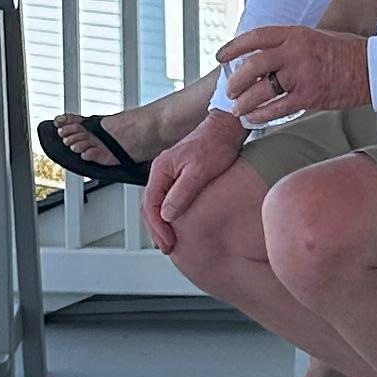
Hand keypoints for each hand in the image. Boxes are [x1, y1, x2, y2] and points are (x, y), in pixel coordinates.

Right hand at [141, 106, 247, 255]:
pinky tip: (177, 225)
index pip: (150, 204)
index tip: (167, 242)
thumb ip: (181, 193)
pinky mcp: (179, 176)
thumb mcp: (200, 170)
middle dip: (156, 230)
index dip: (157, 227)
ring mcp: (169, 173)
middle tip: (167, 248)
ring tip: (169, 242)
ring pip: (157, 204)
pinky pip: (167, 199)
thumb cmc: (216, 144)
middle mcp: (161, 171)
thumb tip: (167, 215)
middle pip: (150, 206)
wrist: (227, 128)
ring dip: (161, 224)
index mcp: (161, 169)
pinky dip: (168, 215)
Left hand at [215, 22, 372, 125]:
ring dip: (245, 101)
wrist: (371, 69)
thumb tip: (262, 55)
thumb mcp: (314, 36)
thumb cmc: (343, 52)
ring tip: (237, 108)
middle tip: (229, 90)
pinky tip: (253, 118)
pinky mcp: (309, 96)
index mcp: (296, 34)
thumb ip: (289, 44)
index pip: (256, 37)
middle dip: (236, 80)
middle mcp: (296, 52)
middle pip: (254, 65)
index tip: (220, 56)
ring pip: (262, 90)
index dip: (234, 47)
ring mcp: (302, 75)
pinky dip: (261, 115)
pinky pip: (277, 108)